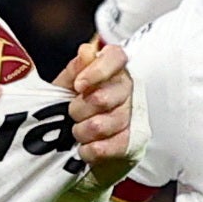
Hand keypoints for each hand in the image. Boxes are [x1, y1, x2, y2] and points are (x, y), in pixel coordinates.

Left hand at [57, 42, 137, 172]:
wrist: (80, 143)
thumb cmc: (78, 106)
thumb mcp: (68, 85)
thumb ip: (76, 69)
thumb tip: (86, 51)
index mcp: (114, 69)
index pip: (116, 57)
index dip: (97, 71)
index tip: (78, 85)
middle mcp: (128, 89)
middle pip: (101, 98)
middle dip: (77, 109)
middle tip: (73, 113)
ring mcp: (134, 116)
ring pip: (100, 126)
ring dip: (81, 131)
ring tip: (79, 131)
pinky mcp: (133, 142)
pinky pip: (106, 148)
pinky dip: (89, 150)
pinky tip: (85, 147)